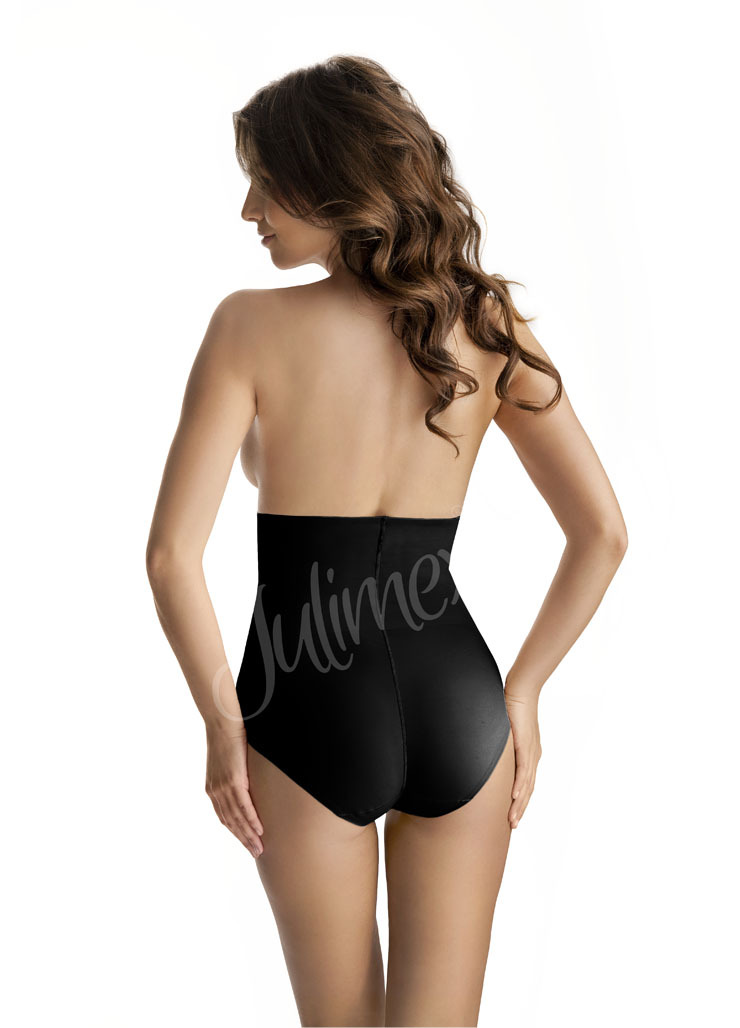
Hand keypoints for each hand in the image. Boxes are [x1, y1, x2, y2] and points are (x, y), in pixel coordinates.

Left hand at [205, 722, 263, 857]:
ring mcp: (223, 788)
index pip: (224, 818)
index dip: (236, 832)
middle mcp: (215, 792)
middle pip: (230, 823)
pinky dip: (252, 820)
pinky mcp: (234, 781)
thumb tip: (247, 783)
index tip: (246, 843)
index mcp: (213, 789)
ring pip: (237, 818)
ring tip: (259, 847)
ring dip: (249, 835)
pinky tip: (259, 830)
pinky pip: (244, 806)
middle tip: (256, 853)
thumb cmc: (228, 739)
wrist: (223, 724)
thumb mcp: (228, 763)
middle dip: (243, 840)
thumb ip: (234, 776)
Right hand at [503, 692, 541, 829]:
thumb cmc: (511, 705)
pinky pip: (523, 769)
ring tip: (513, 819)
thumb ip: (499, 744)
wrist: (521, 690)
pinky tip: (515, 796)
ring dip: (519, 803)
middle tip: (512, 825)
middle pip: (528, 788)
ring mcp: (531, 751)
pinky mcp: (526, 744)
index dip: (520, 800)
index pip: (525, 782)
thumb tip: (483, 749)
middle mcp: (533, 755)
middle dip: (520, 808)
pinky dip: (519, 784)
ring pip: (526, 784)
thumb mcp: (504, 730)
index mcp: (529, 753)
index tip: (512, 814)